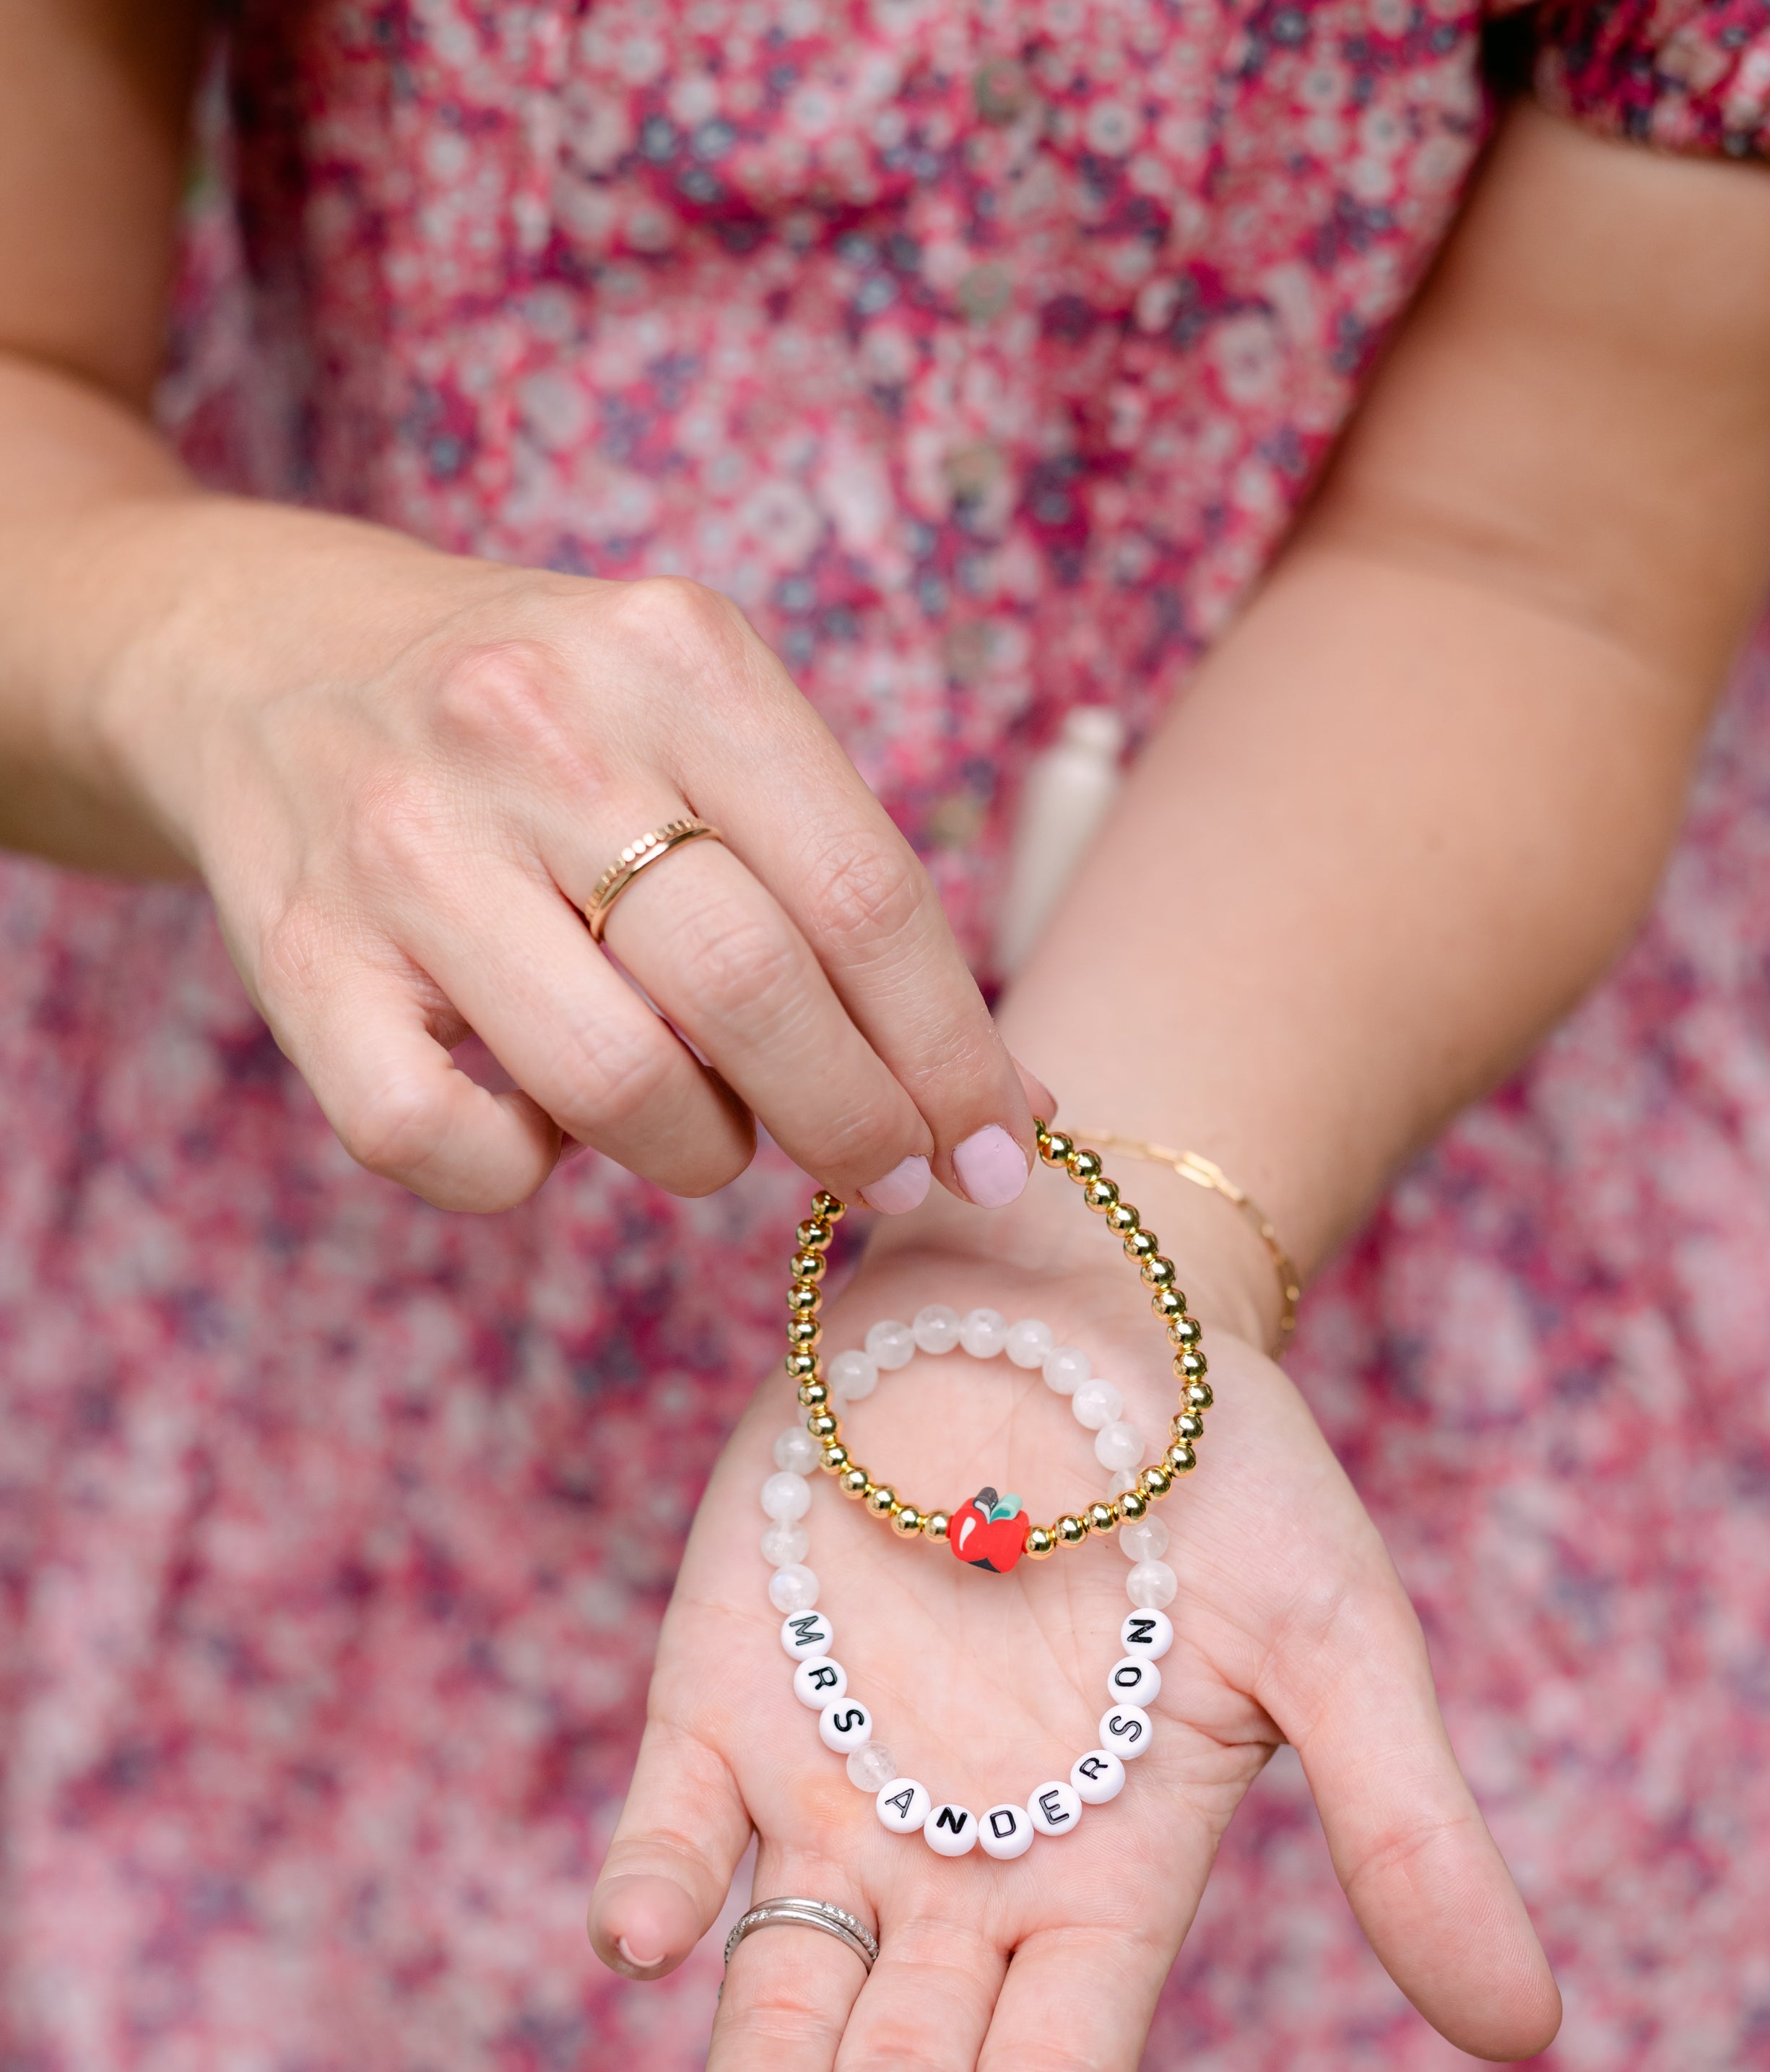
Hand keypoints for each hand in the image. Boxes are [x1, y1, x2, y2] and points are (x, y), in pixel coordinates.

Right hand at [106, 505, 1039, 1211]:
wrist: (264, 660)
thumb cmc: (543, 727)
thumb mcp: (696, 721)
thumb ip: (835, 881)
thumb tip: (1003, 1107)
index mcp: (674, 656)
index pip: (864, 896)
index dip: (951, 1055)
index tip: (997, 1149)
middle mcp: (534, 730)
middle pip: (755, 993)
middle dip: (856, 1124)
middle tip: (885, 1176)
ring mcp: (404, 847)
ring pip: (617, 1087)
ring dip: (698, 1152)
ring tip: (699, 1126)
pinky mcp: (299, 960)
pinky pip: (447, 1147)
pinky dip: (520, 1174)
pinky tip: (534, 1124)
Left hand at [588, 1216, 1559, 2071]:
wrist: (1064, 1294)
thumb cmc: (1217, 1465)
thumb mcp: (1333, 1631)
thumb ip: (1403, 1825)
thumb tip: (1525, 2032)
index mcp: (1104, 1880)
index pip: (1056, 2064)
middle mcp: (956, 1868)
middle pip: (906, 2053)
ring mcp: (828, 1787)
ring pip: (782, 1975)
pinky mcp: (721, 1693)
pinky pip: (674, 1808)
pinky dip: (658, 1871)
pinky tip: (645, 1937)